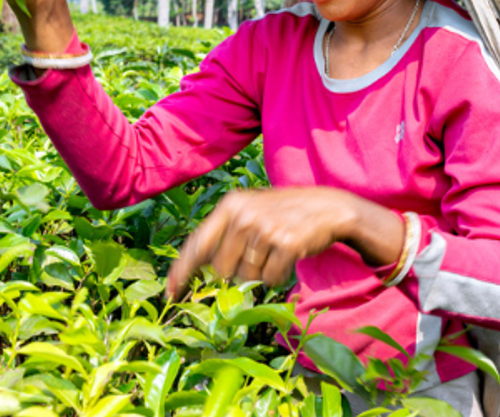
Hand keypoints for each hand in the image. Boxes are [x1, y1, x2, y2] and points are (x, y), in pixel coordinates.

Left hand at [165, 186, 403, 298]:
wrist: (328, 207)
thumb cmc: (284, 213)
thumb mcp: (250, 211)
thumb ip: (225, 233)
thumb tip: (200, 268)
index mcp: (231, 205)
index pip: (197, 244)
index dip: (182, 271)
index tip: (171, 292)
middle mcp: (244, 216)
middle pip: (222, 268)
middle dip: (237, 271)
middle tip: (257, 256)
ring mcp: (265, 229)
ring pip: (247, 276)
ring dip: (260, 273)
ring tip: (275, 252)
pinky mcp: (286, 244)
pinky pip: (270, 279)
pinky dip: (278, 275)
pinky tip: (288, 257)